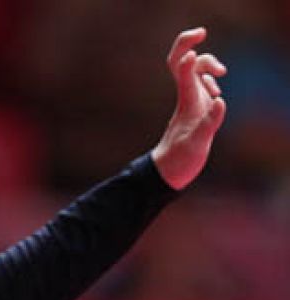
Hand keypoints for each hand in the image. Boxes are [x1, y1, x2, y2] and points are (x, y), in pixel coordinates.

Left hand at [151, 27, 227, 189]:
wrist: (168, 171)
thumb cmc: (179, 159)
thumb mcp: (196, 143)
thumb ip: (210, 122)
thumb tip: (220, 100)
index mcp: (186, 100)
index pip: (181, 68)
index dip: (186, 51)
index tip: (194, 48)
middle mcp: (187, 96)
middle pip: (185, 62)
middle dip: (191, 46)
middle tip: (202, 38)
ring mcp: (190, 102)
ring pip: (194, 72)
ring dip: (206, 64)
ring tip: (220, 74)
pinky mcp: (194, 109)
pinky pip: (199, 86)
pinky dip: (208, 80)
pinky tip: (216, 91)